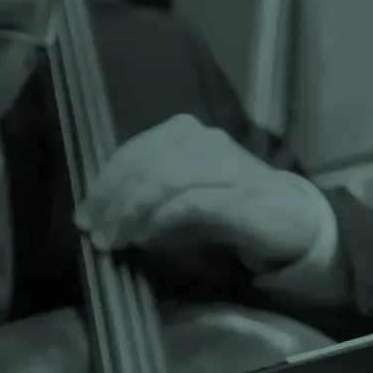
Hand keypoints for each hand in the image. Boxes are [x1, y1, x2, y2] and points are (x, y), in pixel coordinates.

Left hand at [83, 113, 333, 271]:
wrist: (289, 217)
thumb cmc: (227, 204)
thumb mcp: (179, 192)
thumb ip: (143, 192)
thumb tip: (98, 212)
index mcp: (184, 131)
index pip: (132, 151)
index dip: (103, 184)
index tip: (84, 216)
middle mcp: (204, 139)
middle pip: (143, 165)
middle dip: (111, 202)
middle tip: (95, 234)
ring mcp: (224, 164)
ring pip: (163, 180)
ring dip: (131, 213)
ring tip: (115, 241)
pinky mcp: (239, 193)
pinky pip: (189, 203)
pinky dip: (160, 220)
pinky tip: (145, 238)